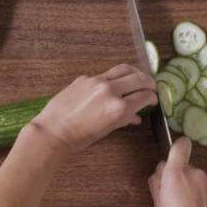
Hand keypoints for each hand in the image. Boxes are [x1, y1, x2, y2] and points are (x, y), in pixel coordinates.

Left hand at [32, 64, 157, 154]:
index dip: (152, 97)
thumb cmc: (79, 137)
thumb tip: (136, 117)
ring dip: (134, 73)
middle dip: (148, 82)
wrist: (53, 131)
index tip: (153, 98)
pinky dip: (114, 78)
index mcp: (119, 108)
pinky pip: (105, 74)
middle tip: (151, 86)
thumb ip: (124, 120)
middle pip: (138, 78)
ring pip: (123, 69)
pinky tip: (113, 84)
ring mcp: (97, 81)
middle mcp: (111, 91)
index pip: (144, 96)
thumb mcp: (106, 130)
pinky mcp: (85, 78)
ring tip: (138, 77)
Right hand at [148, 137, 206, 206]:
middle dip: (176, 176)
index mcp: (176, 173)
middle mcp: (194, 174)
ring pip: (193, 178)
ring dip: (187, 187)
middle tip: (169, 195)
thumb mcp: (157, 205)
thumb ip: (156, 184)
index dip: (175, 146)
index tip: (171, 152)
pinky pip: (202, 188)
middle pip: (183, 165)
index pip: (180, 145)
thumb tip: (158, 175)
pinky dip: (197, 196)